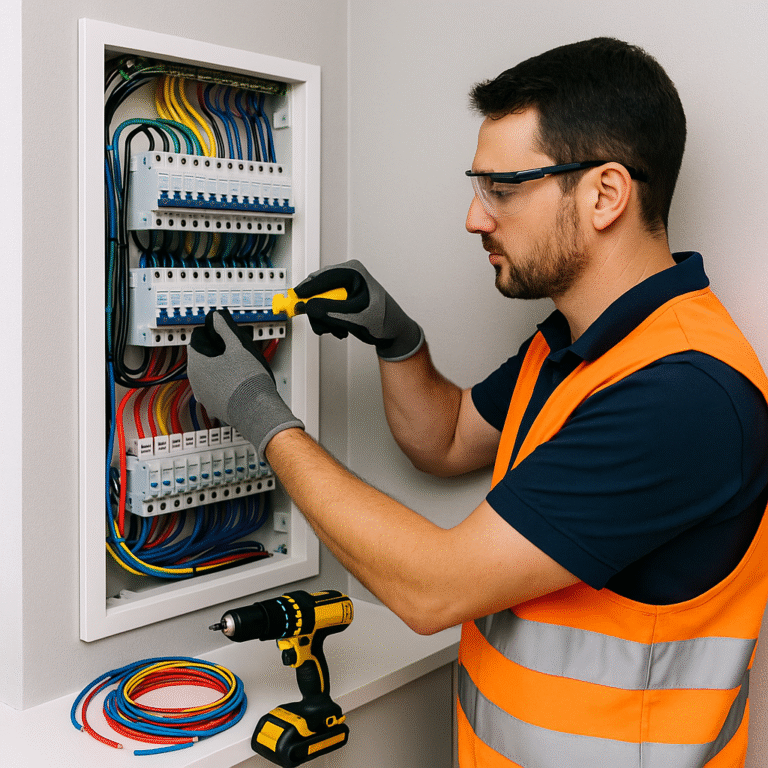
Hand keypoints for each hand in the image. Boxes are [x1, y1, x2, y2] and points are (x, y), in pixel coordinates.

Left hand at [187, 309, 303, 459]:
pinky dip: (222, 385)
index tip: (219, 335)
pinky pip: (214, 391)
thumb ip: (225, 330)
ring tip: (236, 367)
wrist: (256, 410)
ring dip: (217, 370)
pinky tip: (236, 382)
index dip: (208, 335)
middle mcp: (195, 382)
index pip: (195, 342)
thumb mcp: (238, 347)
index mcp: (197, 364)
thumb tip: (217, 318)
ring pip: (206, 376)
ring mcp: (203, 396)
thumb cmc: (247, 381)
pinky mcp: (213, 407)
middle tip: (230, 350)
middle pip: (200, 360)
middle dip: (213, 353)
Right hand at [293, 259, 423, 360]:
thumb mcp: (355, 317)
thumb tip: (308, 306)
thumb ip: (330, 311)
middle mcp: (347, 276)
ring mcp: (343, 288)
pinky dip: (328, 321)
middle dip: (319, 311)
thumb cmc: (383, 321)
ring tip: (338, 329)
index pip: (323, 277)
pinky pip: (324, 308)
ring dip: (325, 320)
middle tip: (322, 324)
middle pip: (317, 290)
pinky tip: (341, 328)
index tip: (295, 300)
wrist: (393, 332)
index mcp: (353, 272)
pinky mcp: (341, 299)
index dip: (307, 289)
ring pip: (318, 302)